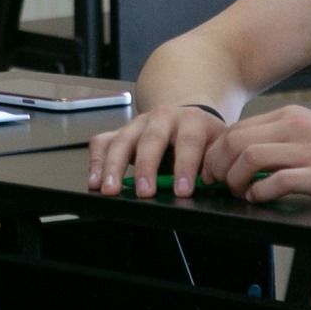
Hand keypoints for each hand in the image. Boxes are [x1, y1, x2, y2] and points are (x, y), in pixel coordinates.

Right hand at [88, 102, 227, 197]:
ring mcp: (139, 123)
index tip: (182, 191)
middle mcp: (163, 117)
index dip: (185, 166)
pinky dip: (96, 162)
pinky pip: (102, 142)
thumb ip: (213, 168)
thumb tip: (210, 190)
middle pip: (151, 139)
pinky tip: (94, 181)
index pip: (189, 142)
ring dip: (114, 166)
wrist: (189, 120)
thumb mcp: (216, 151)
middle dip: (146, 167)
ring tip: (110, 189)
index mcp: (193, 121)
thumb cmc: (204, 142)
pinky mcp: (121, 131)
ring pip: (122, 139)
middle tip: (144, 192)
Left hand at [200, 105, 310, 201]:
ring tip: (237, 191)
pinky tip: (260, 198)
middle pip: (235, 140)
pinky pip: (277, 181)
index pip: (237, 128)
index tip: (212, 168)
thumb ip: (283, 136)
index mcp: (291, 116)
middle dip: (216, 164)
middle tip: (216, 183)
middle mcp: (296, 127)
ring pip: (249, 157)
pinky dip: (260, 192)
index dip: (216, 151)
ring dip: (234, 178)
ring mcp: (309, 151)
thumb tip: (248, 152)